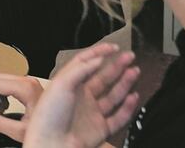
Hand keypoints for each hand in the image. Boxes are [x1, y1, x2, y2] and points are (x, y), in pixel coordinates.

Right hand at [0, 73, 45, 141]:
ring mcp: (29, 81)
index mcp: (26, 88)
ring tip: (2, 111)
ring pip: (0, 79)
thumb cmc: (48, 131)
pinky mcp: (29, 84)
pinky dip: (3, 93)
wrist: (62, 131)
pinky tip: (7, 106)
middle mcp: (28, 80)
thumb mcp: (19, 131)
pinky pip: (8, 82)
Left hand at [23, 44, 140, 147]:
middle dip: (116, 66)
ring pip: (113, 95)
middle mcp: (81, 97)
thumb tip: (98, 59)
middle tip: (129, 56)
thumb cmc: (49, 115)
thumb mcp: (61, 84)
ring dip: (124, 83)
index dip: (99, 53)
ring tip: (134, 71)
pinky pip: (119, 117)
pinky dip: (128, 107)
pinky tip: (133, 96)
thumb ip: (81, 69)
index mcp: (68, 84)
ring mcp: (92, 113)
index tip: (113, 47)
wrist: (52, 144)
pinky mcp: (101, 129)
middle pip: (102, 77)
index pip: (85, 63)